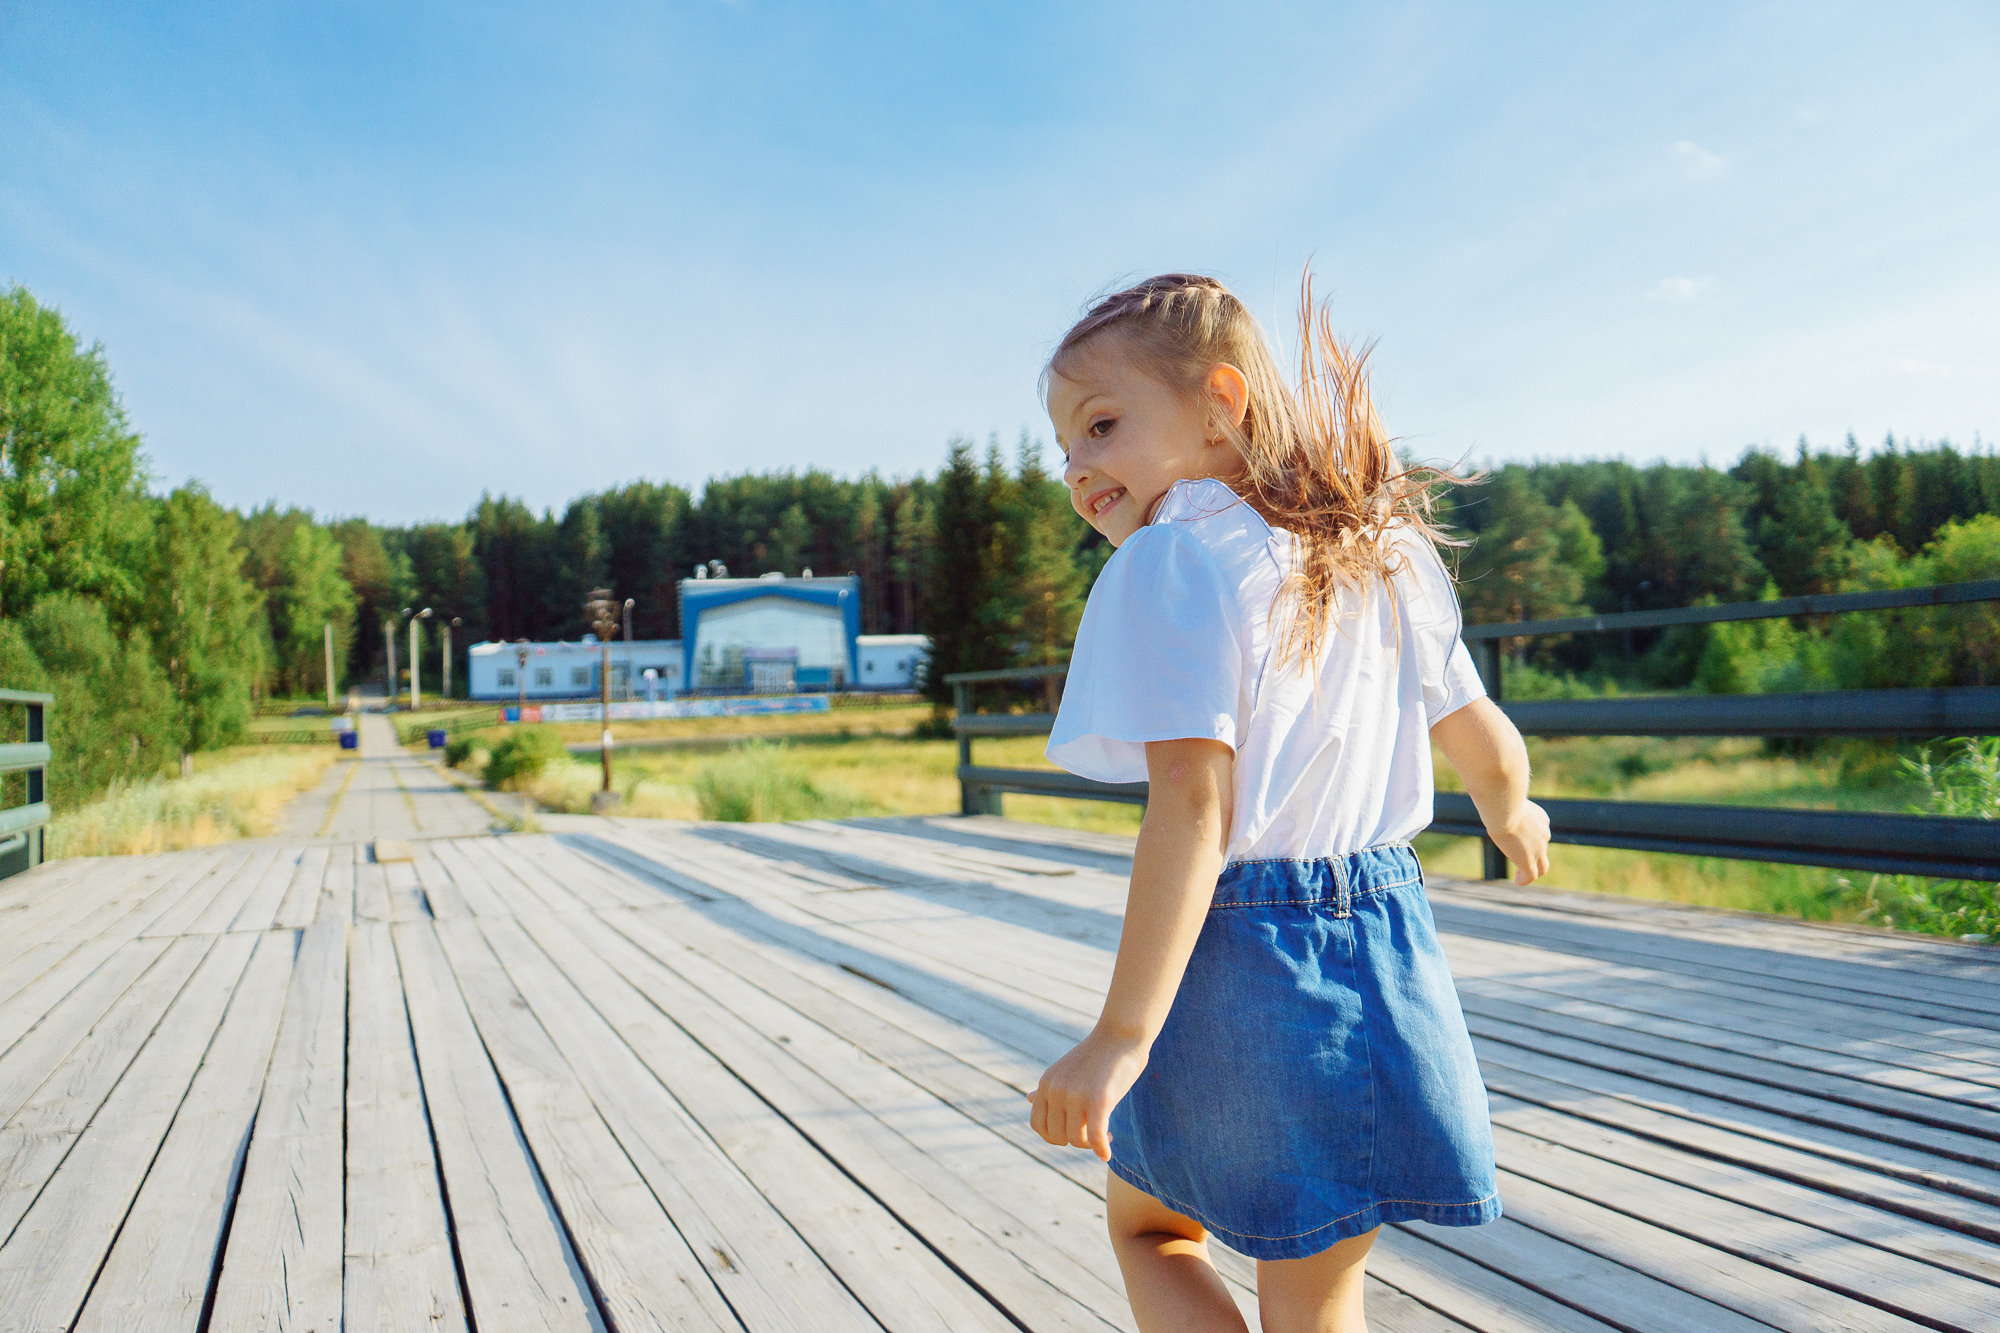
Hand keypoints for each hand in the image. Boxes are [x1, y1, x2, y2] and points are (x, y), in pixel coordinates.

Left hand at [1027, 1029, 1148, 1160]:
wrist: (1121, 1035)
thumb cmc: (1096, 1055)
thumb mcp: (1065, 1071)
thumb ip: (1048, 1089)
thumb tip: (1028, 1099)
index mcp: (1047, 1083)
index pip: (1038, 1125)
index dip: (1054, 1136)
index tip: (1073, 1134)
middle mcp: (1056, 1090)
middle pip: (1056, 1136)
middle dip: (1075, 1140)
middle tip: (1094, 1135)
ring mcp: (1076, 1095)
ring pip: (1076, 1139)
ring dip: (1090, 1145)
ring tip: (1107, 1135)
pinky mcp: (1099, 1100)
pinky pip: (1095, 1137)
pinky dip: (1101, 1150)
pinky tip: (1107, 1154)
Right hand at [1489, 801, 1550, 884]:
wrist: (1505, 807)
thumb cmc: (1499, 797)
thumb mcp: (1502, 795)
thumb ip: (1499, 798)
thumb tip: (1485, 792)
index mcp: (1540, 818)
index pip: (1539, 831)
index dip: (1530, 837)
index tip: (1517, 838)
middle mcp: (1543, 833)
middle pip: (1542, 848)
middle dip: (1534, 853)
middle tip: (1520, 856)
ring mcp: (1538, 849)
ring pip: (1541, 865)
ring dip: (1531, 869)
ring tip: (1520, 875)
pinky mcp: (1528, 860)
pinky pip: (1531, 875)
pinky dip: (1525, 880)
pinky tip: (1517, 881)